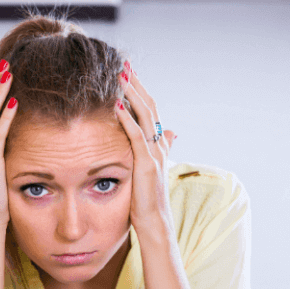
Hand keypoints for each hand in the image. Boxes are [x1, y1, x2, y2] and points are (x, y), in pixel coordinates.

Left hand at [114, 62, 176, 234]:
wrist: (154, 222)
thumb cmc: (147, 200)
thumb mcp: (150, 170)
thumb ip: (160, 149)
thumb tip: (172, 133)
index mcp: (158, 145)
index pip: (150, 111)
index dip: (140, 91)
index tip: (128, 74)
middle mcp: (159, 145)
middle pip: (149, 107)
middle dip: (136, 85)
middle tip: (124, 64)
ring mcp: (155, 154)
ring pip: (145, 116)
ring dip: (132, 94)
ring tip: (120, 76)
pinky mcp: (147, 164)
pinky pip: (137, 136)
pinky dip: (128, 119)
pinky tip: (117, 105)